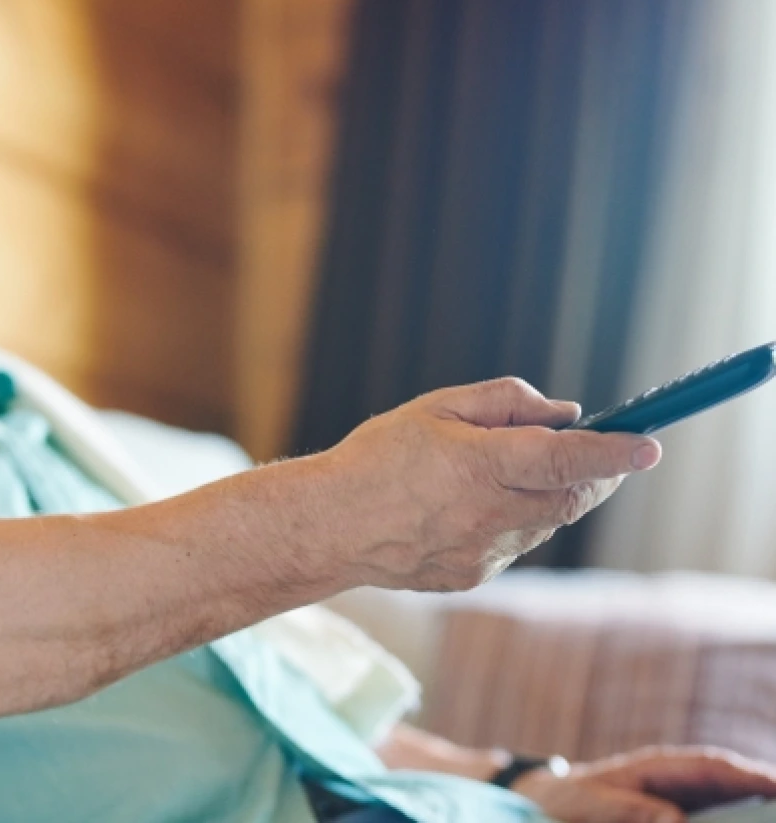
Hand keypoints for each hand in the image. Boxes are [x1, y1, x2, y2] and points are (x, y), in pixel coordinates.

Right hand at [316, 377, 660, 591]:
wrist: (330, 527)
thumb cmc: (378, 458)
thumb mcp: (436, 408)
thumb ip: (505, 402)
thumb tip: (564, 413)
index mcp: (481, 465)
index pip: (569, 459)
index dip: (614, 452)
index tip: (648, 446)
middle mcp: (490, 514)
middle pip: (573, 499)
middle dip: (595, 476)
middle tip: (597, 456)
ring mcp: (484, 553)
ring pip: (546, 523)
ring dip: (548, 496)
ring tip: (500, 474)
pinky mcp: (474, 577)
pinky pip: (514, 545)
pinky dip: (513, 521)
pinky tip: (466, 508)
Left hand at [512, 746, 775, 821]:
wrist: (547, 802)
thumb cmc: (569, 797)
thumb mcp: (594, 803)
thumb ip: (633, 810)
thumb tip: (677, 820)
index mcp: (658, 767)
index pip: (713, 767)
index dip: (751, 776)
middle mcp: (675, 779)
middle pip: (731, 785)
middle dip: (762, 796)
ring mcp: (678, 799)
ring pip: (724, 804)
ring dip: (748, 812)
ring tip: (768, 819)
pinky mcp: (674, 816)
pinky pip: (707, 816)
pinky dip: (725, 821)